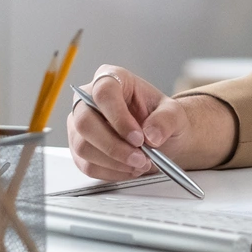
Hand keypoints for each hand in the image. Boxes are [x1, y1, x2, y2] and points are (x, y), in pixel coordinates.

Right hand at [66, 64, 234, 178]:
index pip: (103, 93)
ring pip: (83, 147)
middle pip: (85, 122)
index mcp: (111, 78)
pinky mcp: (78, 148)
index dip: (118, 118)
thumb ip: (166, 120)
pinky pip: (87, 165)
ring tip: (140, 163)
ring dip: (114, 162)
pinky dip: (111, 172)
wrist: (157, 136)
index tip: (138, 138)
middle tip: (140, 158)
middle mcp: (88, 99)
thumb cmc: (160, 117)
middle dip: (114, 146)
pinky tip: (130, 168)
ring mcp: (78, 125)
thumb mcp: (173, 113)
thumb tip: (151, 135)